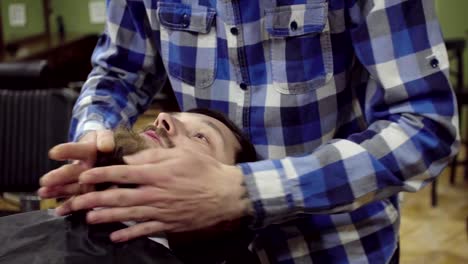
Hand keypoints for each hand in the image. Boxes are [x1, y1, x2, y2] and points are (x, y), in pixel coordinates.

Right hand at [38, 130, 113, 199]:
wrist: (110, 153)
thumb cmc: (105, 143)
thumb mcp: (106, 137)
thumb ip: (105, 139)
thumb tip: (105, 146)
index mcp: (87, 151)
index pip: (76, 150)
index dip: (66, 151)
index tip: (54, 153)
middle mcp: (83, 166)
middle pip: (70, 171)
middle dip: (58, 176)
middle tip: (45, 180)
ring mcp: (83, 180)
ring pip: (69, 186)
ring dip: (57, 191)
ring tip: (43, 194)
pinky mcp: (87, 192)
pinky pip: (78, 200)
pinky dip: (70, 206)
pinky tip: (59, 211)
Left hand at [59, 148, 250, 241]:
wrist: (226, 194)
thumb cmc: (205, 170)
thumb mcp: (183, 153)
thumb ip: (156, 154)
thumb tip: (132, 156)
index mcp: (158, 173)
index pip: (122, 173)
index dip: (101, 174)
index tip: (84, 175)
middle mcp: (155, 193)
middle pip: (119, 197)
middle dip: (94, 199)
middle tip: (75, 202)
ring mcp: (161, 211)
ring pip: (128, 215)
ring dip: (106, 217)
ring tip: (88, 218)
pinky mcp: (168, 224)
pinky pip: (145, 231)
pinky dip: (129, 235)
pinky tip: (115, 236)